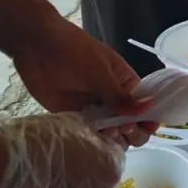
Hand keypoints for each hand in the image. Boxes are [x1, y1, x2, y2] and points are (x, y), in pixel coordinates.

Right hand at [0, 108, 126, 187]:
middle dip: (87, 170)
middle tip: (61, 160)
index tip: (81, 144)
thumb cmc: (36, 141)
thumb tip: (96, 135)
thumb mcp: (70, 123)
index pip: (114, 154)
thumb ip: (91, 132)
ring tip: (45, 177)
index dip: (97, 147)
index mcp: (110, 167)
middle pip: (101, 179)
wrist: (0, 172)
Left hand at [12, 16, 154, 147]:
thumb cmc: (75, 52)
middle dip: (134, 130)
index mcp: (125, 83)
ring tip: (110, 132)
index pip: (144, 106)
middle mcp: (112, 99)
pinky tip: (95, 138)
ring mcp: (94, 109)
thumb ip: (121, 96)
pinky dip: (95, 140)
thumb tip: (150, 107)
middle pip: (131, 123)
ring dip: (115, 137)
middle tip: (126, 129)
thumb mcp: (101, 72)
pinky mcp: (74, 117)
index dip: (150, 117)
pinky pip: (90, 133)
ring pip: (111, 132)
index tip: (150, 126)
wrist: (37, 48)